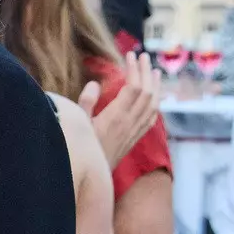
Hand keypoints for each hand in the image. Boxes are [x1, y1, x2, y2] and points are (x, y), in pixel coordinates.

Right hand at [78, 52, 162, 168]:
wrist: (90, 178)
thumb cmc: (79, 150)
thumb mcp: (76, 125)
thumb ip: (86, 103)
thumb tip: (94, 84)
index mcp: (115, 117)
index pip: (132, 88)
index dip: (134, 70)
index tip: (130, 55)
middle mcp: (129, 123)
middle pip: (146, 93)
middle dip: (147, 72)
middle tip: (144, 56)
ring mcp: (134, 131)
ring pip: (153, 105)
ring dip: (156, 87)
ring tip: (156, 72)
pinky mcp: (134, 139)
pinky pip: (151, 119)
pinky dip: (156, 105)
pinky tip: (156, 99)